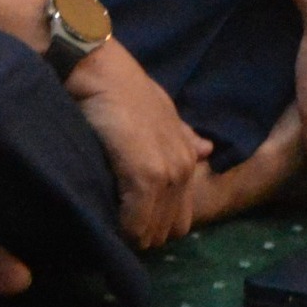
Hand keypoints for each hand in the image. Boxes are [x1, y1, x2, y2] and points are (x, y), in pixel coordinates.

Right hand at [66, 40, 212, 247]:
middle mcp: (184, 169)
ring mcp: (168, 174)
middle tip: (115, 224)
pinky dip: (120, 229)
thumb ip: (183, 136)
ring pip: (151, 232)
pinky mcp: (147, 178)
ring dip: (129, 234)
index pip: (179, 218)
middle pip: (167, 230)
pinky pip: (135, 225)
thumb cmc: (123, 91)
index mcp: (188, 158)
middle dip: (142, 232)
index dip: (154, 223)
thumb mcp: (162, 113)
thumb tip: (206, 150)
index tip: (129, 220)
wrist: (100, 72)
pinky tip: (103, 217)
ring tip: (107, 222)